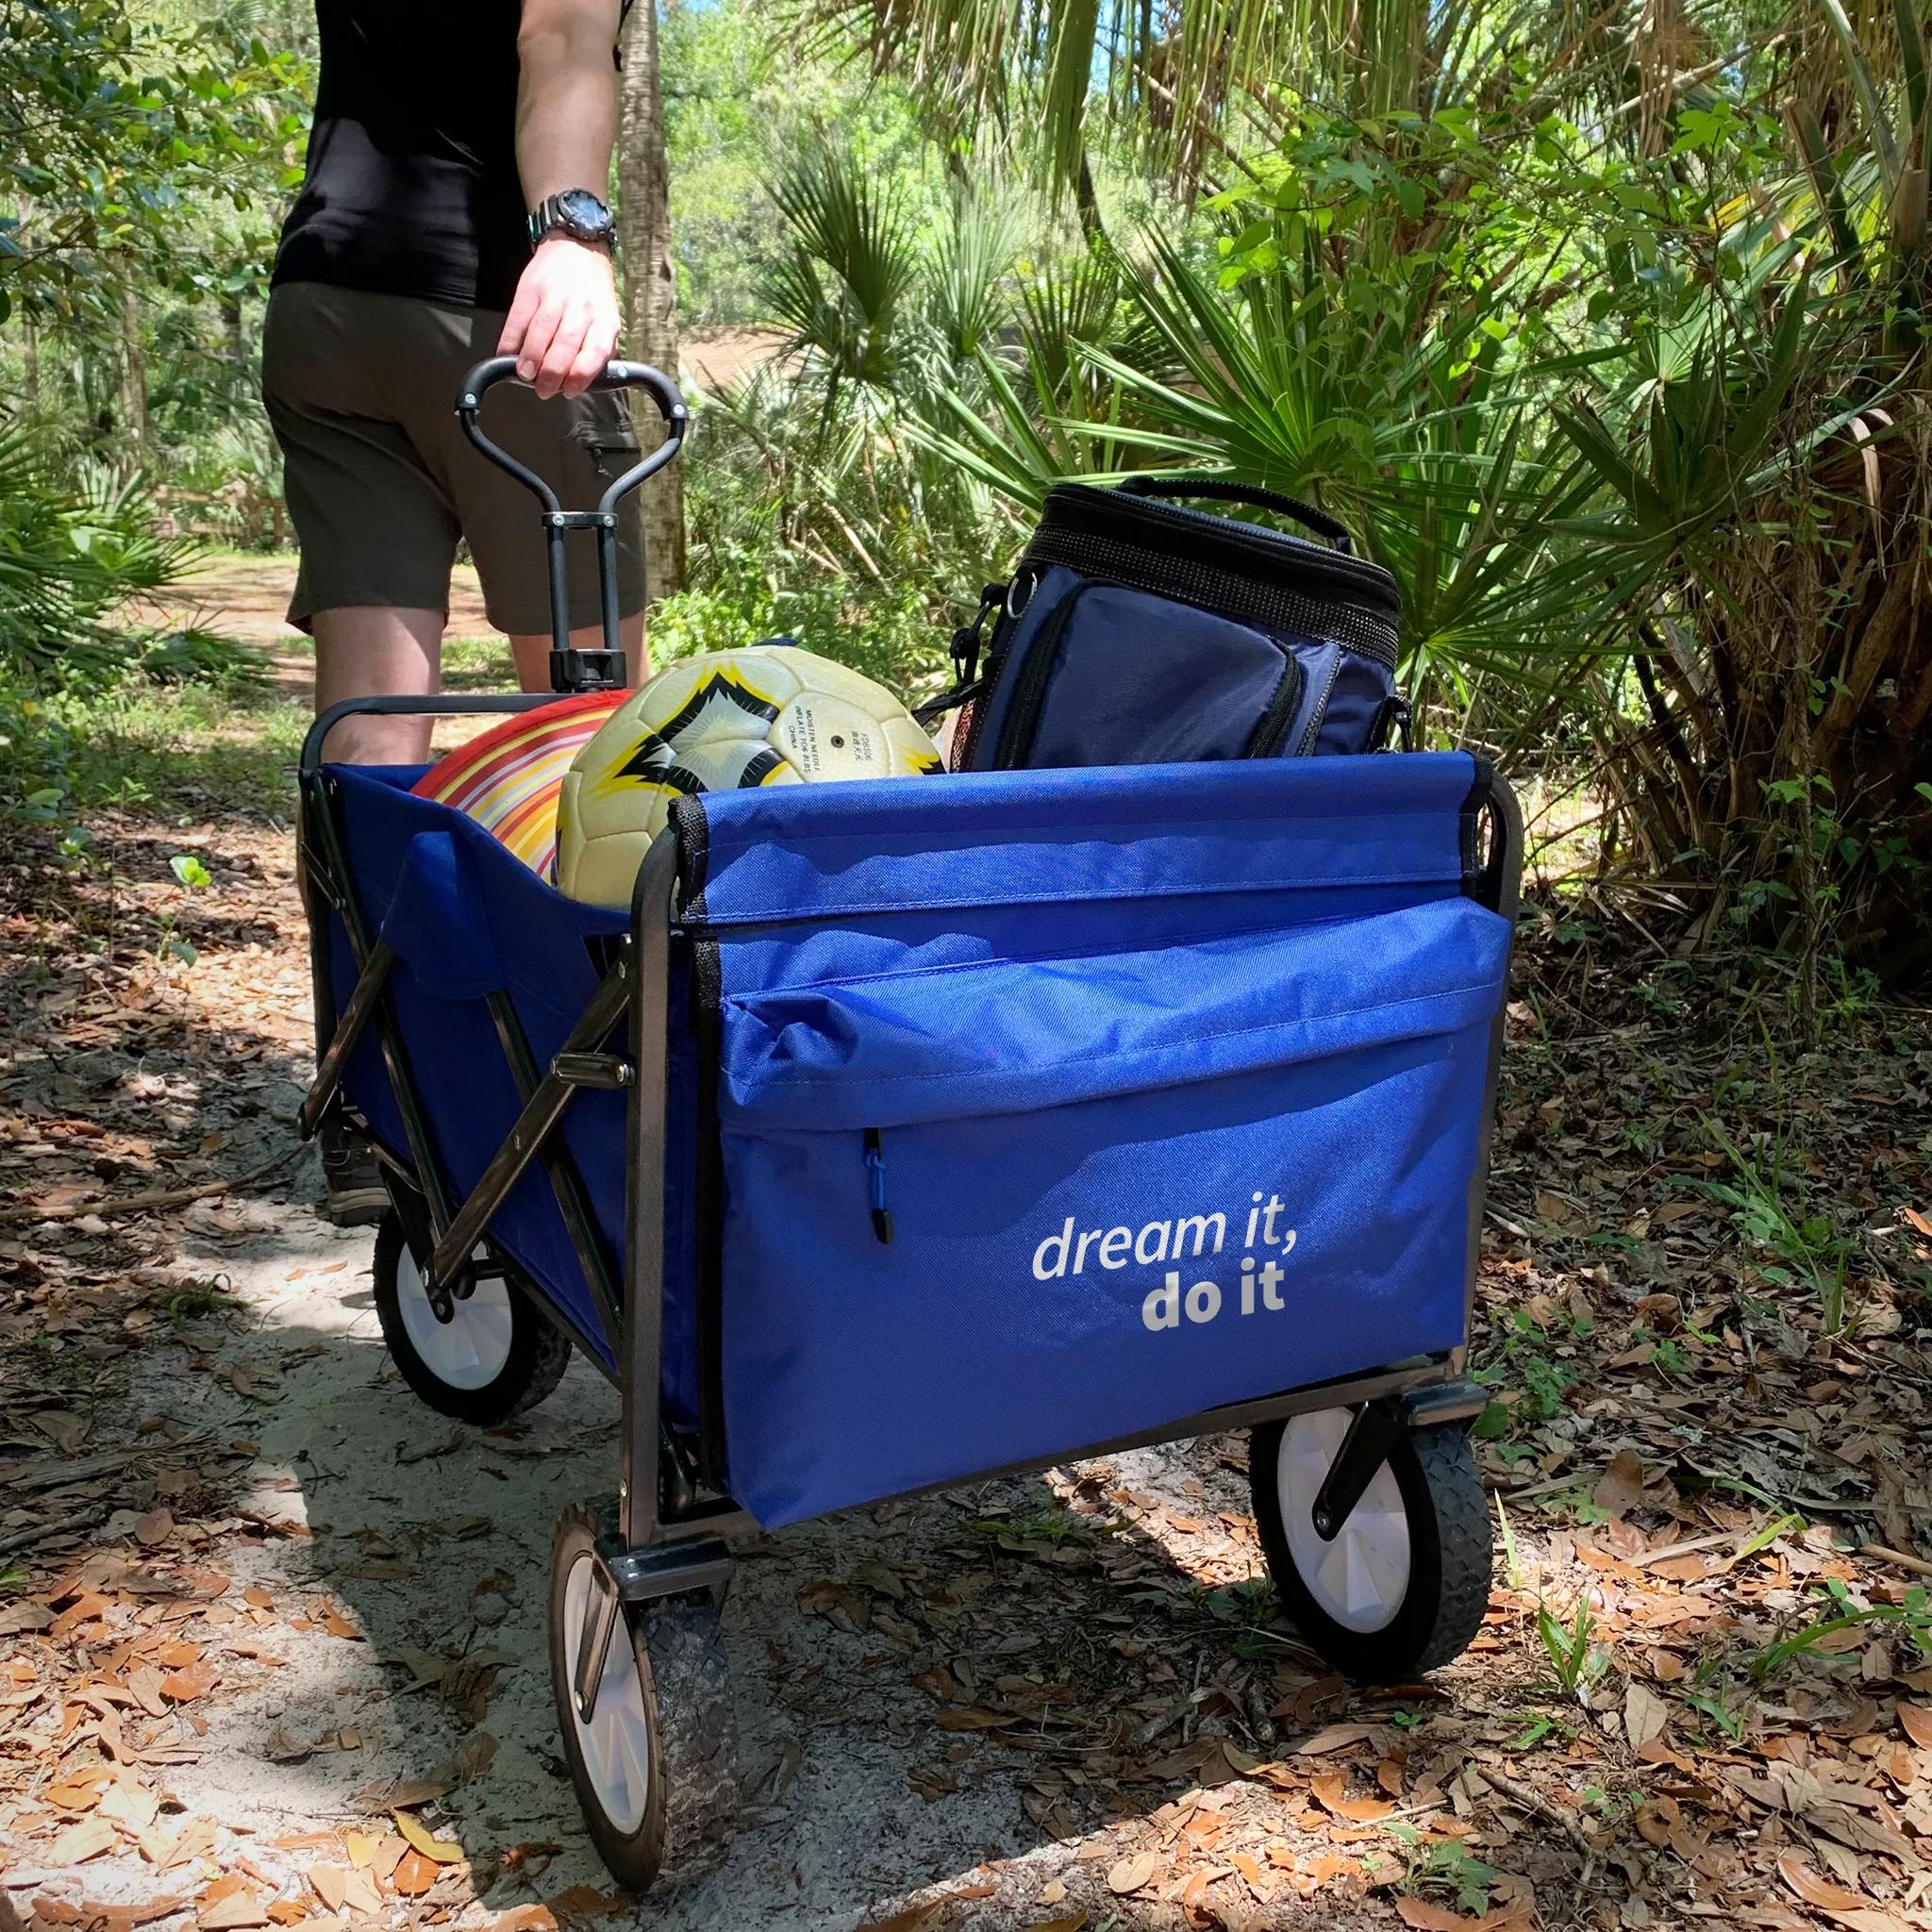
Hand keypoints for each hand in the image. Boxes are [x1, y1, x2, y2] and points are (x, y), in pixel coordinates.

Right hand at [498, 235, 619, 399]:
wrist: (577, 247)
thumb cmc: (592, 294)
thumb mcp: (607, 319)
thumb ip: (599, 349)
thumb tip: (584, 381)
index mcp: (604, 319)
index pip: (595, 351)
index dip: (581, 374)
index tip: (569, 390)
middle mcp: (581, 307)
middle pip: (566, 344)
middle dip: (552, 372)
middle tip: (543, 389)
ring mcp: (554, 296)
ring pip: (541, 331)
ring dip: (531, 358)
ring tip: (525, 375)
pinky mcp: (530, 288)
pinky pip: (518, 319)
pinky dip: (510, 340)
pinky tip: (507, 355)